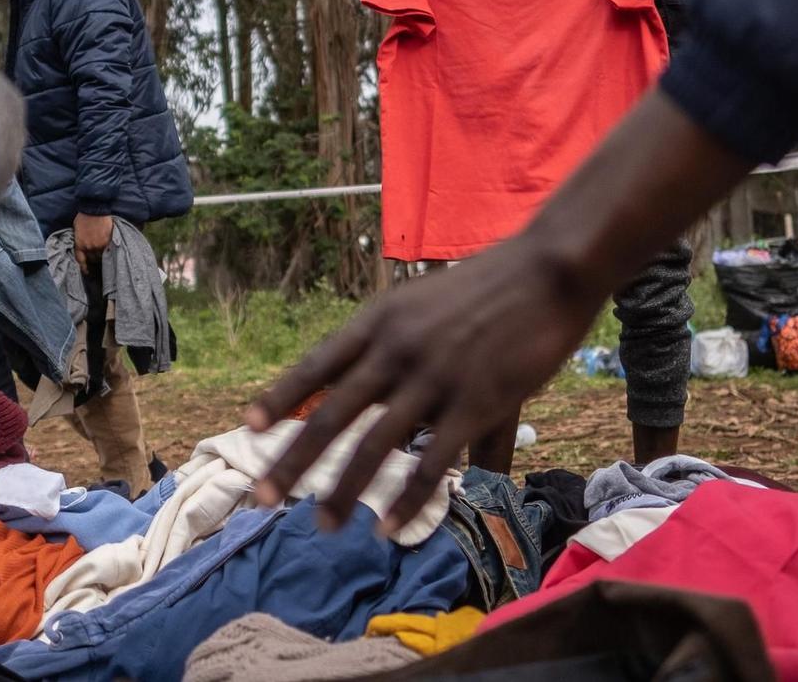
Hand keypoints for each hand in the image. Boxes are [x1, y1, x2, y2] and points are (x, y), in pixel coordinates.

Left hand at [72, 212, 114, 274]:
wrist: (94, 208)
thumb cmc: (83, 217)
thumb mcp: (77, 229)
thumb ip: (79, 240)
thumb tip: (83, 246)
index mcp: (79, 244)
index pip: (81, 260)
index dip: (84, 267)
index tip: (87, 271)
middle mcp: (89, 247)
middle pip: (93, 259)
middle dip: (94, 258)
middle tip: (98, 257)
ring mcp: (99, 244)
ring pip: (102, 255)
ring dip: (103, 255)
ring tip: (105, 253)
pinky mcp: (108, 240)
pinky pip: (109, 249)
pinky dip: (110, 250)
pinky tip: (112, 251)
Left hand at [244, 89, 750, 535]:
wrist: (547, 271)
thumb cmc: (490, 289)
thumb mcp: (429, 308)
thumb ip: (407, 357)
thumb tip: (383, 382)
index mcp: (379, 320)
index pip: (316, 363)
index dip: (281, 397)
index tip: (250, 427)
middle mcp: (395, 350)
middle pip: (331, 414)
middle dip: (292, 461)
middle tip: (260, 499)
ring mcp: (432, 378)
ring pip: (374, 447)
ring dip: (343, 492)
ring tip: (323, 525)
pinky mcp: (474, 403)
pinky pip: (431, 463)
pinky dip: (407, 500)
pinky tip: (389, 527)